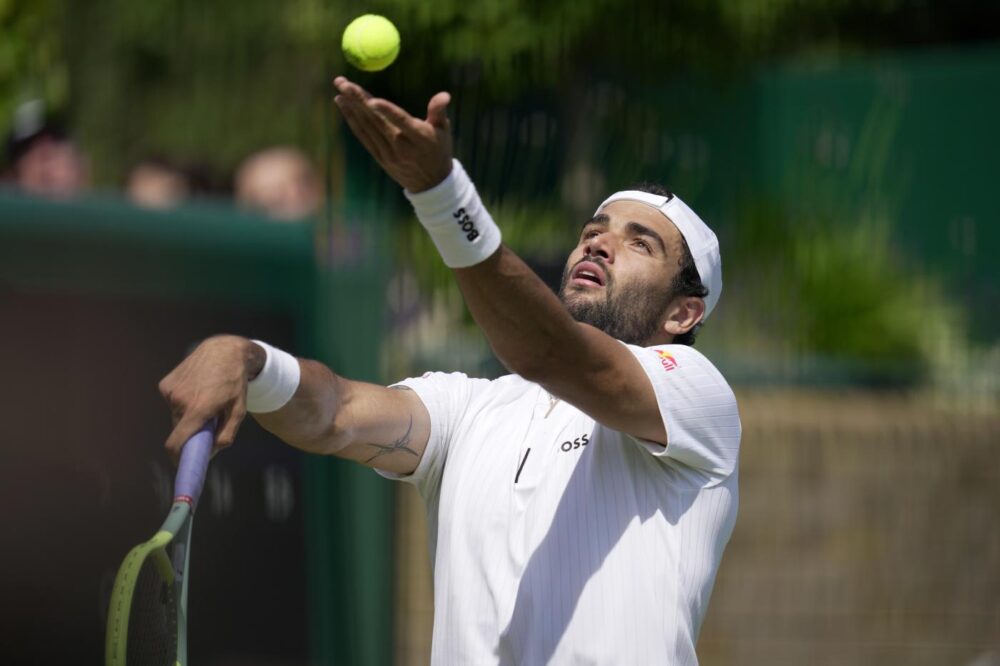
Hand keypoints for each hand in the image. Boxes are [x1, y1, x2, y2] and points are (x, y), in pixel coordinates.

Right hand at [158, 335, 262, 458]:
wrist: (224, 351)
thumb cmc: (235, 382)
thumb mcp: (238, 411)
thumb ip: (226, 435)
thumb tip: (211, 452)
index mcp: (198, 410)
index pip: (175, 442)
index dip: (176, 457)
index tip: (181, 462)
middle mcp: (180, 401)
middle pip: (179, 429)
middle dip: (190, 431)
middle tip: (207, 422)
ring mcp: (170, 391)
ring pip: (175, 415)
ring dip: (187, 414)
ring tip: (204, 399)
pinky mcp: (165, 384)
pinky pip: (172, 402)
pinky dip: (182, 401)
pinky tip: (195, 388)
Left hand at [333, 75, 453, 192]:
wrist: (430, 184)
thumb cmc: (438, 150)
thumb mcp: (444, 131)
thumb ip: (439, 111)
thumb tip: (444, 95)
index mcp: (419, 137)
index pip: (401, 121)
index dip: (386, 111)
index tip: (371, 99)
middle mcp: (401, 146)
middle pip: (376, 120)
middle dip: (358, 99)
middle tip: (343, 82)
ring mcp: (388, 153)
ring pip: (366, 126)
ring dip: (351, 106)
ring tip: (340, 88)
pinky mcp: (379, 157)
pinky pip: (363, 136)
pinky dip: (352, 120)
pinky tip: (344, 106)